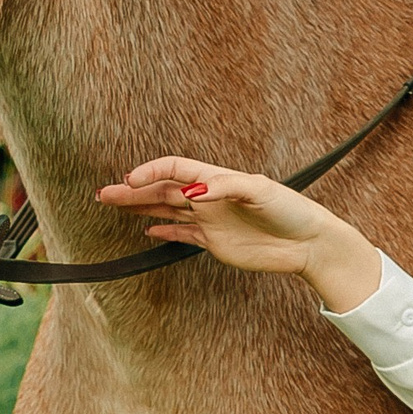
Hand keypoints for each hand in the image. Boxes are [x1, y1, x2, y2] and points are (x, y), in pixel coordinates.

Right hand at [99, 157, 384, 311]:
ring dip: (140, 208)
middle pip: (163, 190)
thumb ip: (226, 188)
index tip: (130, 180)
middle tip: (104, 194)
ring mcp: (210, 219)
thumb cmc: (291, 210)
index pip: (175, 170)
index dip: (151, 172)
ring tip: (113, 204)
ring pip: (166, 211)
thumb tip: (192, 192)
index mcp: (217, 178)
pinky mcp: (215, 242)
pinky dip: (164, 232)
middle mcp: (209, 197)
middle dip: (133, 191)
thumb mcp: (261, 192)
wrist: (308, 243)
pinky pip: (183, 234)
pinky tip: (146, 231)